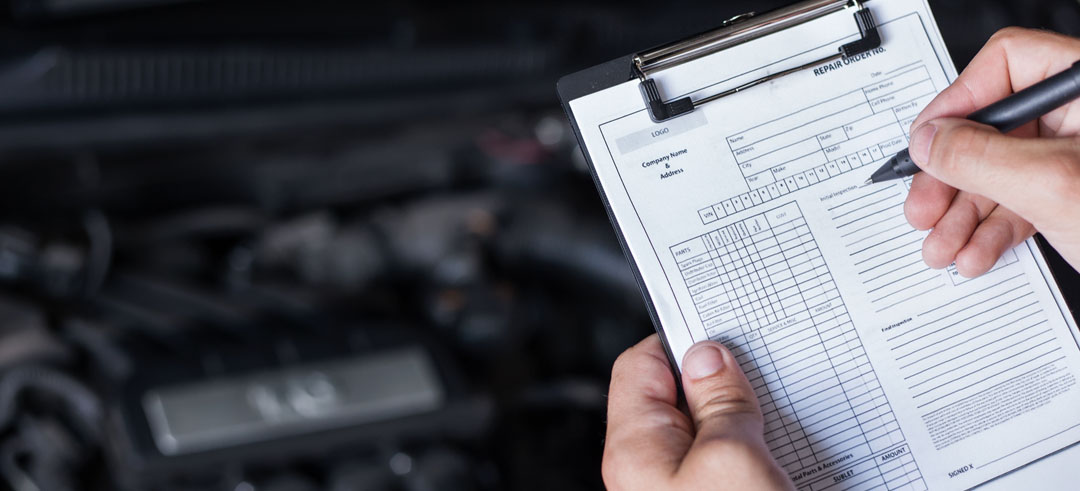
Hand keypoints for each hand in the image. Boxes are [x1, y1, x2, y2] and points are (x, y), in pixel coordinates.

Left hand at [602, 335, 791, 490]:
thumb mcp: (734, 457)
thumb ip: (720, 401)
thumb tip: (709, 359)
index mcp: (636, 448)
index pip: (642, 364)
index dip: (681, 341)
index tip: (723, 330)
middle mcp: (647, 469)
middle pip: (678, 398)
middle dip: (721, 384)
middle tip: (762, 380)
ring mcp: (676, 487)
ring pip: (706, 432)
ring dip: (743, 422)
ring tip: (781, 424)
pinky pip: (723, 463)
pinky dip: (752, 453)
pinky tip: (785, 455)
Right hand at [904, 27, 1079, 275]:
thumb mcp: (1052, 186)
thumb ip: (978, 156)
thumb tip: (930, 140)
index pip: (1008, 65)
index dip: (956, 104)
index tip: (927, 144)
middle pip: (995, 127)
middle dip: (952, 177)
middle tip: (924, 205)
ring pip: (1004, 172)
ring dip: (964, 213)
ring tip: (941, 242)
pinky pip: (1025, 202)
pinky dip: (994, 230)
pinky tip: (975, 251)